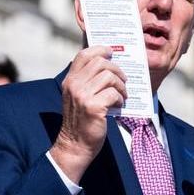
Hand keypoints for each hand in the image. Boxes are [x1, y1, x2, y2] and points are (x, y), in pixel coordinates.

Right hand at [49, 46, 127, 182]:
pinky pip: (114, 93)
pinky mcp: (93, 107)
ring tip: (122, 95)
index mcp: (70, 80)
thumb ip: (88, 82)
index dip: (100, 49)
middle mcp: (74, 85)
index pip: (84, 55)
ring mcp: (83, 96)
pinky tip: (118, 106)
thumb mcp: (78, 97)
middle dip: (116, 70)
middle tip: (123, 80)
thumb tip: (110, 67)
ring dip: (121, 85)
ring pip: (109, 76)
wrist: (75, 145)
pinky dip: (120, 99)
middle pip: (100, 63)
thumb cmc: (81, 121)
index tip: (111, 52)